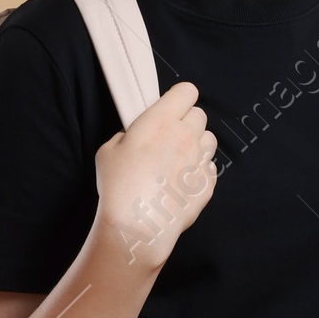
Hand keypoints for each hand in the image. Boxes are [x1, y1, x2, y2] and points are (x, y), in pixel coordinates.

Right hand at [95, 80, 220, 273]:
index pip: (187, 91)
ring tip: (179, 160)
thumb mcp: (108, 150)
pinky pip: (210, 168)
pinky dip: (199, 171)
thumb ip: (128, 135)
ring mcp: (200, 160)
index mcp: (161, 120)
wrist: (138, 226)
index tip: (171, 108)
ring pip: (209, 140)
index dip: (179, 98)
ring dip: (197, 144)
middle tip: (170, 138)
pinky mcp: (208, 183)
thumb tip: (137, 136)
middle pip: (199, 115)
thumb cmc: (119, 187)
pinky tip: (182, 182)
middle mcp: (186, 136)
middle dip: (187, 122)